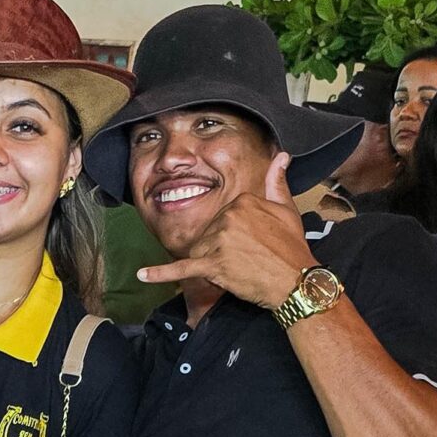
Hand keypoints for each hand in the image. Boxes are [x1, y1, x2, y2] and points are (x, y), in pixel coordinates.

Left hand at [138, 152, 310, 309]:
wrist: (294, 281)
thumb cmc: (291, 247)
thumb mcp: (287, 209)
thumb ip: (276, 182)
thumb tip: (280, 156)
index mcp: (242, 201)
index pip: (223, 217)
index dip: (234, 235)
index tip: (252, 243)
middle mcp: (227, 217)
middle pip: (209, 233)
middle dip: (221, 249)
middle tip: (247, 259)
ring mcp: (218, 241)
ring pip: (200, 250)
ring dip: (211, 262)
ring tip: (237, 269)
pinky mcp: (212, 265)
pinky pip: (182, 267)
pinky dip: (161, 273)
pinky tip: (143, 275)